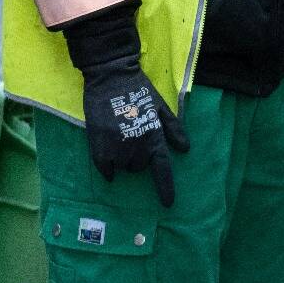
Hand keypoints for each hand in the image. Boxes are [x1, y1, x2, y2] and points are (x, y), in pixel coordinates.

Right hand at [78, 56, 189, 206]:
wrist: (111, 78)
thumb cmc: (139, 91)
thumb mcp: (161, 108)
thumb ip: (173, 129)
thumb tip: (185, 149)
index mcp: (154, 136)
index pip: (162, 169)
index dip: (165, 188)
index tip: (168, 204)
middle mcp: (137, 145)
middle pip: (139, 168)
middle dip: (138, 158)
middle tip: (132, 137)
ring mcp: (116, 147)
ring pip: (122, 167)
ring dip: (122, 159)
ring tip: (119, 138)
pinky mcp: (98, 145)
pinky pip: (104, 168)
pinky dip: (106, 167)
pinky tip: (107, 156)